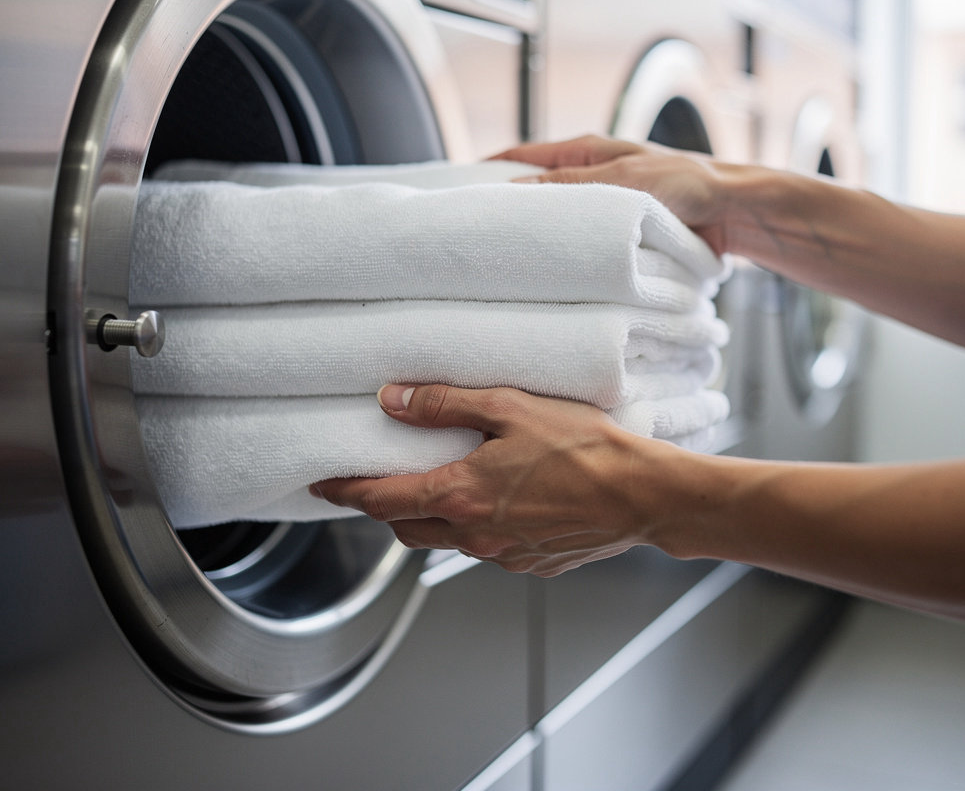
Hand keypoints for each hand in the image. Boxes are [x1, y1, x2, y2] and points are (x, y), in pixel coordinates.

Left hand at [311, 383, 689, 576]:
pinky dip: (471, 528)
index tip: (322, 485)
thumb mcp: (510, 409)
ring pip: (444, 541)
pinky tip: (493, 502)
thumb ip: (446, 404)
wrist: (642, 495)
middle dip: (383, 507)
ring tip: (434, 486)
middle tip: (378, 481)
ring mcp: (503, 557)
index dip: (346, 492)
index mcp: (461, 497)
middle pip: (405, 527)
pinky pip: (484, 549)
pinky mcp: (531, 565)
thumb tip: (393, 400)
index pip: (381, 500)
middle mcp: (474, 536)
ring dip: (427, 517)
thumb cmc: (583, 448)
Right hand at [493, 134, 737, 255]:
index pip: (520, 157)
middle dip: (507, 211)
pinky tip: (552, 277)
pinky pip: (583, 247)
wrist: (737, 212)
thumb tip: (514, 192)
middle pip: (534, 193)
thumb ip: (571, 186)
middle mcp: (590, 179)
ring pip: (558, 224)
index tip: (455, 191)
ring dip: (539, 240)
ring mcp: (604, 209)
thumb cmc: (689, 182)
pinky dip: (567, 259)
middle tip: (474, 236)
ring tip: (506, 261)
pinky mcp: (620, 237)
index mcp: (586, 152)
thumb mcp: (624, 178)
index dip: (486, 171)